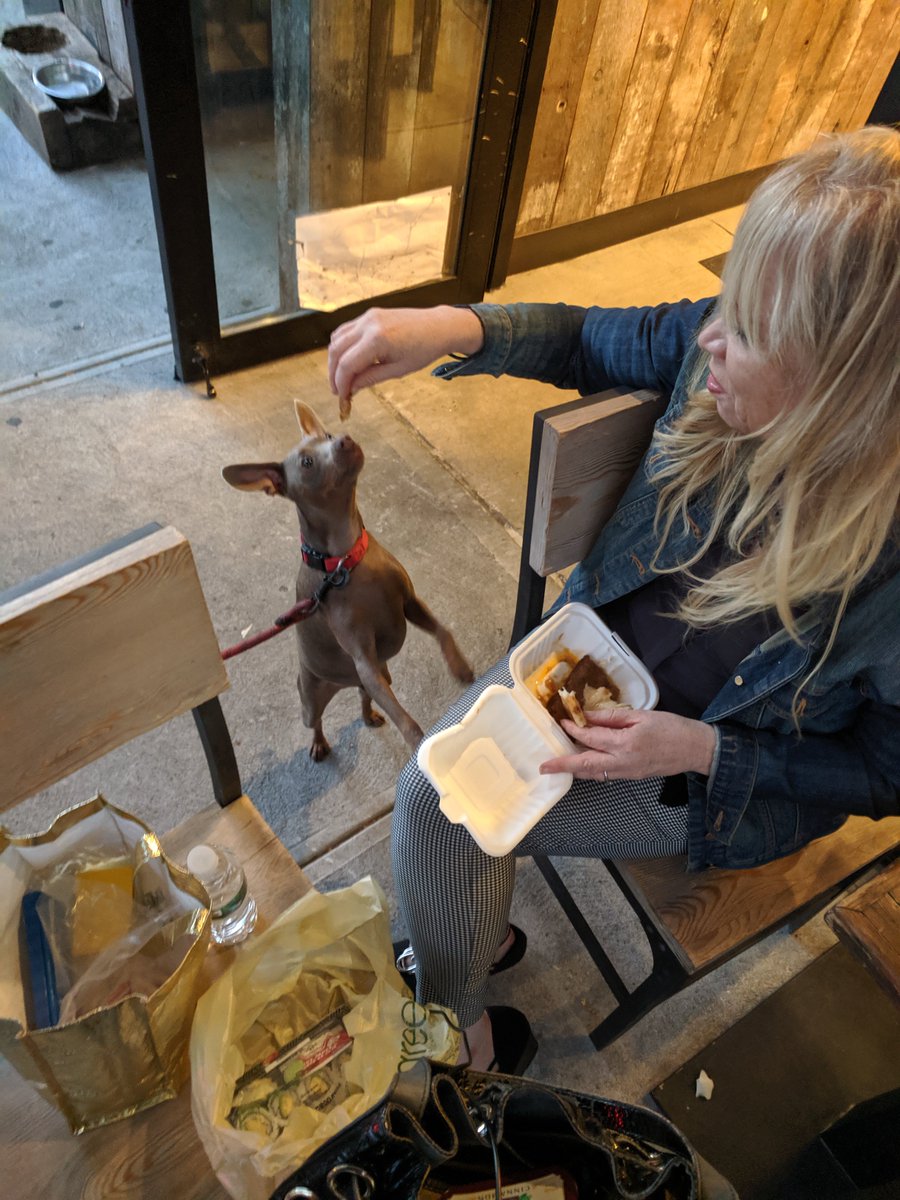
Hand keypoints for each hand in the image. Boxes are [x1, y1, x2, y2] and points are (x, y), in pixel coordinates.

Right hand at [327, 306, 483, 411]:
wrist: (438, 327)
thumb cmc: (424, 349)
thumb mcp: (397, 370)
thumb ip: (370, 378)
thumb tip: (351, 388)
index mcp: (377, 340)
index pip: (347, 364)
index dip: (341, 383)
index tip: (342, 397)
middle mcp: (368, 324)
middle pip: (336, 350)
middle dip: (334, 373)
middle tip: (338, 390)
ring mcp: (367, 316)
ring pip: (337, 338)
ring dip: (335, 359)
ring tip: (342, 377)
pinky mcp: (369, 314)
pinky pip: (346, 330)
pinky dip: (342, 346)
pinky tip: (348, 359)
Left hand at [540, 708, 716, 781]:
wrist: (695, 750)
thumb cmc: (672, 728)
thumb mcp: (642, 715)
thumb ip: (613, 717)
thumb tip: (589, 716)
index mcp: (625, 743)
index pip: (591, 738)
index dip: (573, 729)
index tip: (561, 721)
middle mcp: (622, 762)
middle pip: (585, 766)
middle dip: (562, 766)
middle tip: (544, 767)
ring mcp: (626, 773)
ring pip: (593, 774)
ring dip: (574, 769)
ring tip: (557, 765)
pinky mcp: (631, 777)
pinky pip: (605, 775)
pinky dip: (590, 770)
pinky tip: (582, 764)